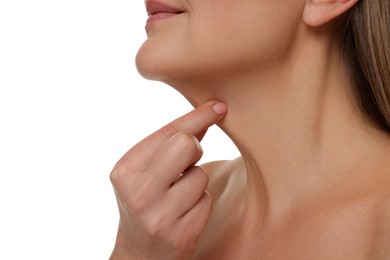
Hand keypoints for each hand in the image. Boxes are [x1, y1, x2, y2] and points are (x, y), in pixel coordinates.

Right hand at [109, 101, 227, 259]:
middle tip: (185, 163)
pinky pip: (206, 202)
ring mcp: (159, 216)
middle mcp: (138, 192)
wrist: (139, 253)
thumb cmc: (145, 202)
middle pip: (186, 145)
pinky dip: (200, 204)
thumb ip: (170, 144)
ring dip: (196, 183)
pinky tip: (184, 214)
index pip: (169, 132)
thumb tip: (209, 114)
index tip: (219, 106)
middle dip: (194, 149)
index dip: (198, 116)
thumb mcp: (145, 171)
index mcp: (125, 170)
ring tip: (178, 197)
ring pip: (201, 176)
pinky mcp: (180, 235)